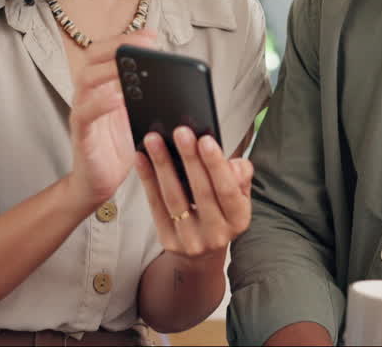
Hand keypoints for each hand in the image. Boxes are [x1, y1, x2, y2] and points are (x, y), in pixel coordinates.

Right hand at [65, 31, 157, 217]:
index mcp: (103, 86)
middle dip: (118, 46)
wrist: (98, 184)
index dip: (126, 39)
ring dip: (109, 69)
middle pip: (92, 57)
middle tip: (144, 45)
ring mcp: (81, 112)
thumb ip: (149, 98)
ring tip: (130, 65)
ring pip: (86, 80)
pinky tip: (119, 98)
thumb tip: (178, 81)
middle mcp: (88, 93)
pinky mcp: (81, 134)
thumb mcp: (140, 117)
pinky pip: (86, 113)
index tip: (151, 35)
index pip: (107, 51)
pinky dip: (101, 103)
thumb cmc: (120, 148)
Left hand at [135, 125, 253, 267]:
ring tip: (154, 140)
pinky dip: (148, 180)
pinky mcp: (169, 242)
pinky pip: (156, 206)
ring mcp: (191, 241)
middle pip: (201, 192)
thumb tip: (230, 163)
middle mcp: (217, 234)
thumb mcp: (239, 194)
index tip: (205, 139)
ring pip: (174, 198)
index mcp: (239, 219)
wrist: (204, 250)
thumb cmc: (222, 210)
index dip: (216, 165)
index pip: (228, 190)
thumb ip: (239, 175)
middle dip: (189, 159)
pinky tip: (141, 159)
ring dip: (163, 165)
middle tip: (179, 131)